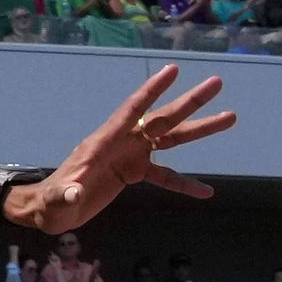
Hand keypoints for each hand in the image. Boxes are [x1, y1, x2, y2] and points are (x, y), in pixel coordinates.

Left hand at [35, 65, 233, 226]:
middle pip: (161, 118)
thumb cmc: (50, 203)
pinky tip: (206, 191)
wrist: (50, 210)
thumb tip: (73, 194)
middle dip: (189, 102)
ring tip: (230, 117)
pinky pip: (165, 175)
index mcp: (104, 142)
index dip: (151, 91)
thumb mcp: (56, 202)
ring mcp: (131, 155)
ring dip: (199, 129)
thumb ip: (65, 195)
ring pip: (171, 138)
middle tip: (217, 83)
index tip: (173, 70)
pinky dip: (184, 183)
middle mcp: (122, 142)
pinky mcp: (133, 172)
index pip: (132, 111)